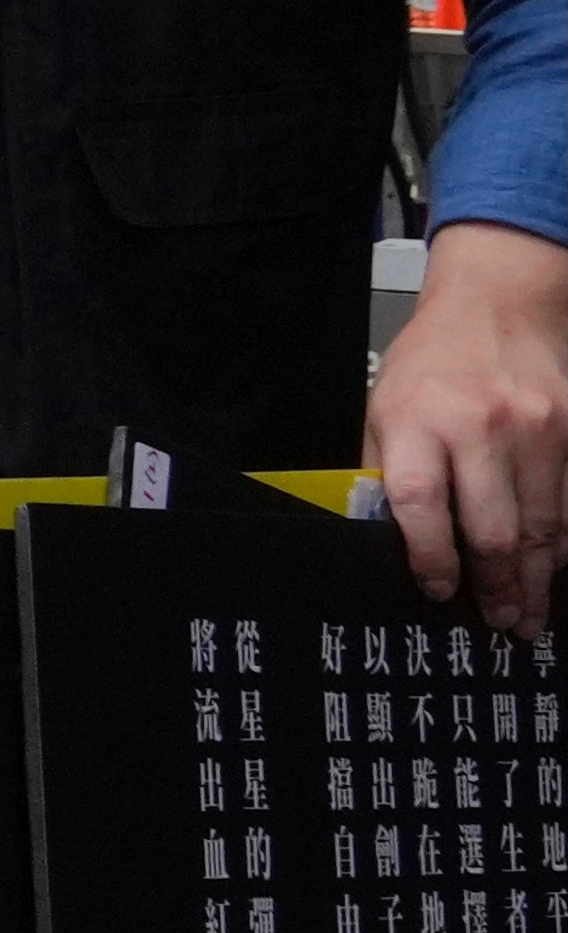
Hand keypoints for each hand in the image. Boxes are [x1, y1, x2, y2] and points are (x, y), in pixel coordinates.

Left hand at [371, 223, 567, 637]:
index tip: (438, 591)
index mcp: (415, 421)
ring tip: (529, 616)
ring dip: (536, 580)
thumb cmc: (431, 362)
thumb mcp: (383, 409)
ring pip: (543, 527)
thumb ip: (387, 474)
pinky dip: (564, 545)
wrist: (498, 305)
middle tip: (501, 627)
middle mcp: (479, 427)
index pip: (421, 504)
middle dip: (497, 589)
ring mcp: (535, 431)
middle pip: (493, 529)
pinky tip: (553, 569)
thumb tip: (388, 539)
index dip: (431, 558)